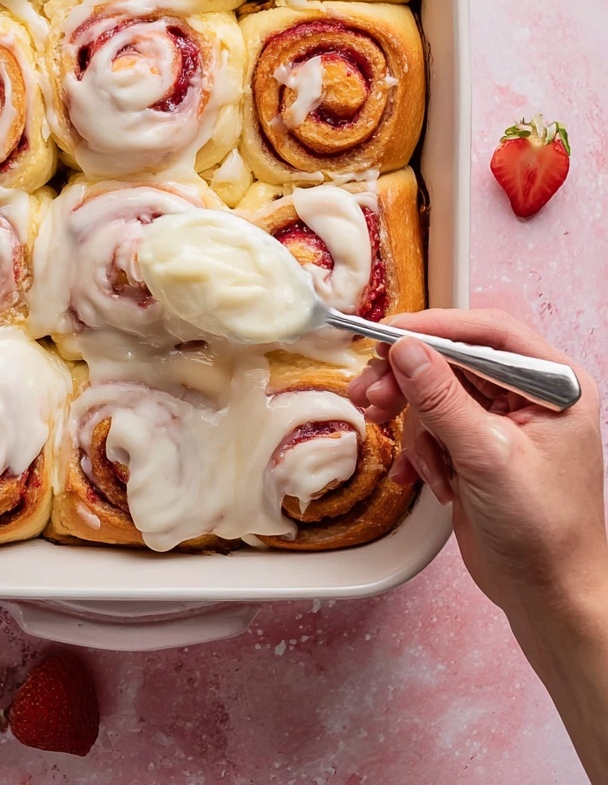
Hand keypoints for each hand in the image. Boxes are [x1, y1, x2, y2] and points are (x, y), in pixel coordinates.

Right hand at [349, 309, 607, 618]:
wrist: (549, 597)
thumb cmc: (544, 532)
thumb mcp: (487, 456)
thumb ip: (442, 398)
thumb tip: (405, 349)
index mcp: (554, 385)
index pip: (488, 333)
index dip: (434, 328)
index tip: (386, 335)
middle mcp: (531, 396)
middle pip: (454, 361)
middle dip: (409, 381)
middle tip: (370, 392)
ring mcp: (503, 423)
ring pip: (437, 395)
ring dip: (411, 422)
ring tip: (392, 441)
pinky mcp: (478, 450)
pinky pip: (434, 429)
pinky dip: (419, 450)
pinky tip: (417, 476)